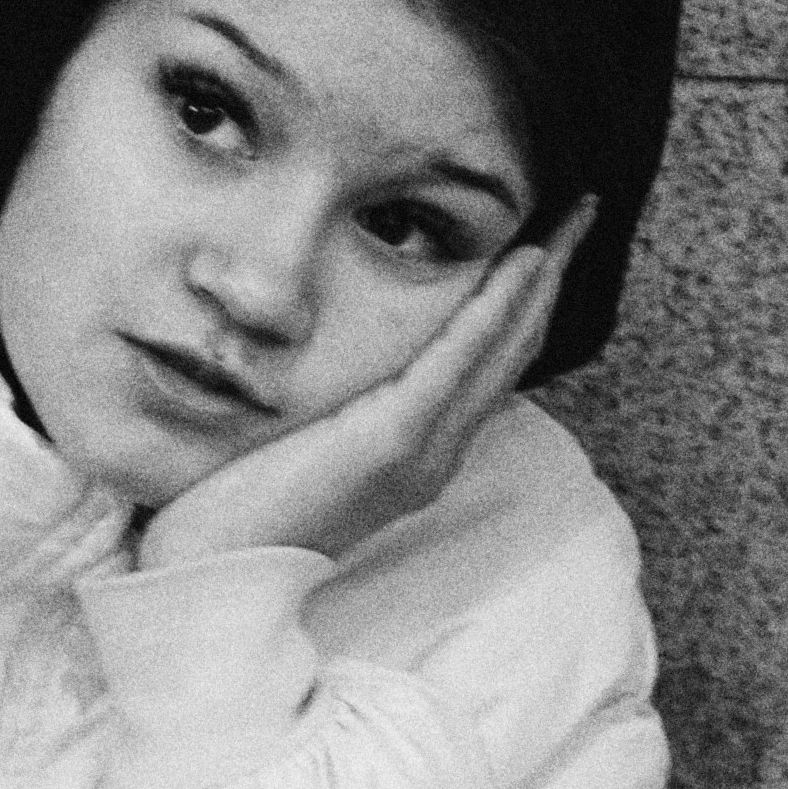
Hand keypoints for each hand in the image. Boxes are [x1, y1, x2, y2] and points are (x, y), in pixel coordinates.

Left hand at [135, 206, 594, 577]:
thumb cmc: (229, 510)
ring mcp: (421, 451)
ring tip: (569, 221)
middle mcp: (434, 452)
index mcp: (415, 450)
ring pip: (500, 350)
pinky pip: (457, 362)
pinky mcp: (393, 443)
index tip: (543, 238)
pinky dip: (494, 308)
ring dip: (540, 280)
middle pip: (511, 351)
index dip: (522, 300)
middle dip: (551, 278)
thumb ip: (324, 397)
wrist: (206, 577)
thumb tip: (312, 338)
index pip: (485, 362)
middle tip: (581, 210)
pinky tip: (521, 263)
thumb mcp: (291, 436)